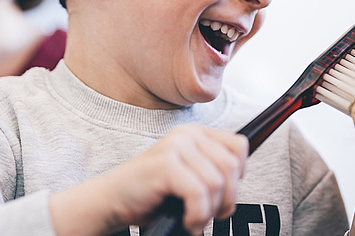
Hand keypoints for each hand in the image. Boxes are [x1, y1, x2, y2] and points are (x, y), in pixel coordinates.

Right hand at [50, 124, 247, 235]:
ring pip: (217, 182)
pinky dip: (197, 214)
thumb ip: (214, 170)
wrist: (113, 201)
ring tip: (195, 219)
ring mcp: (175, 146)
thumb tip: (241, 178)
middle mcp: (187, 134)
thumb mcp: (191, 176)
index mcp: (196, 133)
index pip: (239, 147)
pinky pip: (199, 193)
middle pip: (232, 166)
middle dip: (227, 199)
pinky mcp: (166, 164)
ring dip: (209, 211)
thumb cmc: (153, 194)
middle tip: (209, 215)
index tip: (222, 197)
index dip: (238, 177)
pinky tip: (187, 221)